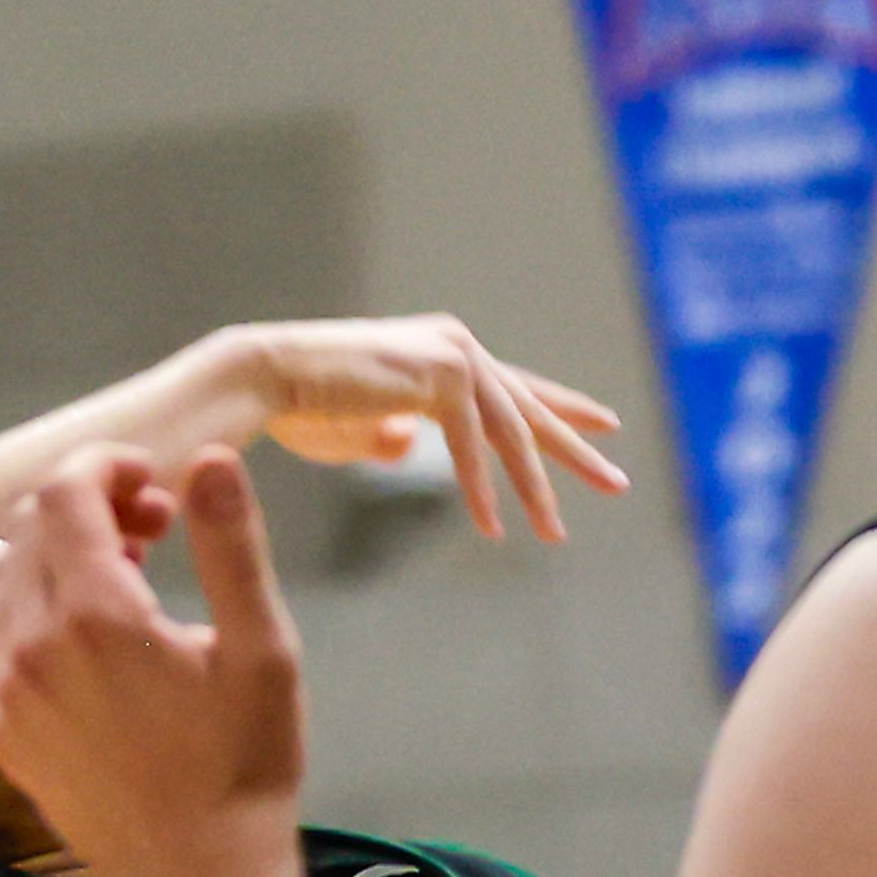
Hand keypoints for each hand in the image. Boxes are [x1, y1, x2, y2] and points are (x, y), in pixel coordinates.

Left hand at [0, 447, 308, 876]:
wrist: (201, 874)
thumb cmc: (244, 761)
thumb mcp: (261, 647)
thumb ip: (230, 544)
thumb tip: (211, 458)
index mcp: (96, 615)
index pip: (65, 492)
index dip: (106, 465)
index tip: (153, 477)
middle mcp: (30, 646)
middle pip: (32, 528)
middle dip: (91, 506)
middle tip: (158, 526)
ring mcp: (3, 692)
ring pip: (11, 581)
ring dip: (63, 558)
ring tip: (134, 582)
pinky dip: (38, 615)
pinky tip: (93, 644)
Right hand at [228, 317, 624, 541]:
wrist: (261, 380)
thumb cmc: (300, 406)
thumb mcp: (358, 429)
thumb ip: (391, 433)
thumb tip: (410, 445)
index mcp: (440, 351)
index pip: (513, 387)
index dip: (559, 408)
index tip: (603, 425)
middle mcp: (455, 344)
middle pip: (527, 407)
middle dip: (573, 447)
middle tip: (614, 481)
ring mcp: (452, 354)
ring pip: (511, 432)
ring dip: (533, 487)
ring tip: (555, 532)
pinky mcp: (442, 374)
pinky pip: (474, 444)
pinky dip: (482, 488)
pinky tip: (493, 526)